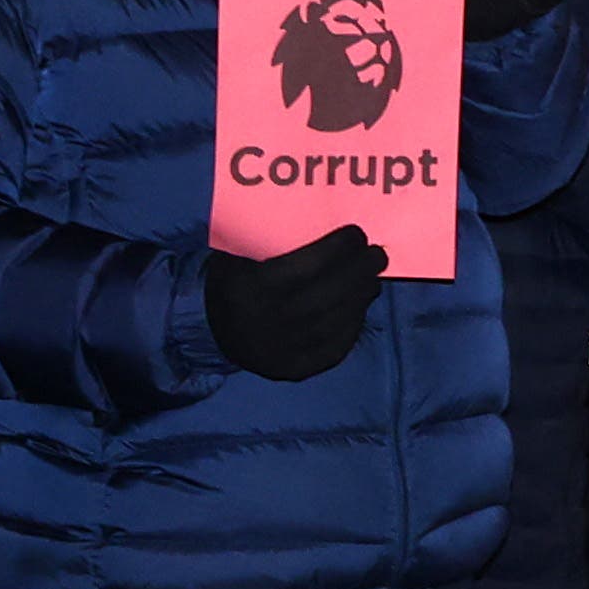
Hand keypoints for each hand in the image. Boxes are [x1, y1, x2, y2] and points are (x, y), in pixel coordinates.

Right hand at [203, 227, 387, 381]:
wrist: (209, 329)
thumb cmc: (232, 280)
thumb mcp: (238, 254)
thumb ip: (271, 240)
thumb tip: (324, 218)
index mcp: (250, 290)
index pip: (306, 267)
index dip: (338, 249)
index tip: (357, 234)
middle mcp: (266, 323)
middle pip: (327, 296)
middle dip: (359, 272)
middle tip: (378, 254)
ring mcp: (280, 351)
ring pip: (334, 323)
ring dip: (361, 297)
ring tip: (372, 278)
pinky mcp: (292, 369)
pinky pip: (333, 349)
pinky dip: (353, 325)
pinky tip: (359, 307)